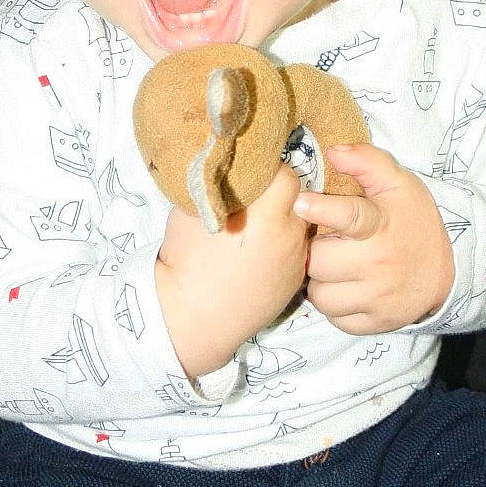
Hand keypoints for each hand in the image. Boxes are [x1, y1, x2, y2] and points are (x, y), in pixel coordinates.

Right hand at [155, 163, 309, 378]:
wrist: (191, 318)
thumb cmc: (185, 261)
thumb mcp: (192, 210)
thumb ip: (218, 186)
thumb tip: (227, 168)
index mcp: (266, 215)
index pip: (287, 175)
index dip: (269, 171)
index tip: (252, 174)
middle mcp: (290, 236)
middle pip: (299, 199)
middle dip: (279, 195)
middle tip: (256, 199)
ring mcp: (297, 260)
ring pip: (300, 226)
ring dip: (284, 220)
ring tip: (257, 228)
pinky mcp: (296, 280)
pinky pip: (297, 251)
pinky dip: (283, 246)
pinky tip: (260, 254)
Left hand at [294, 144, 454, 334]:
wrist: (449, 269)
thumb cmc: (412, 221)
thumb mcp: (398, 184)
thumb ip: (368, 162)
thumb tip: (333, 150)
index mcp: (382, 225)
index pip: (351, 217)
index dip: (322, 209)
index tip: (301, 202)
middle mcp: (380, 263)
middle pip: (320, 261)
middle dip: (317, 251)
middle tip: (327, 245)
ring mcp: (379, 297)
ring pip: (321, 295)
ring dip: (322, 281)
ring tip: (336, 268)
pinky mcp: (377, 322)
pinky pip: (335, 318)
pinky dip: (335, 306)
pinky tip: (348, 289)